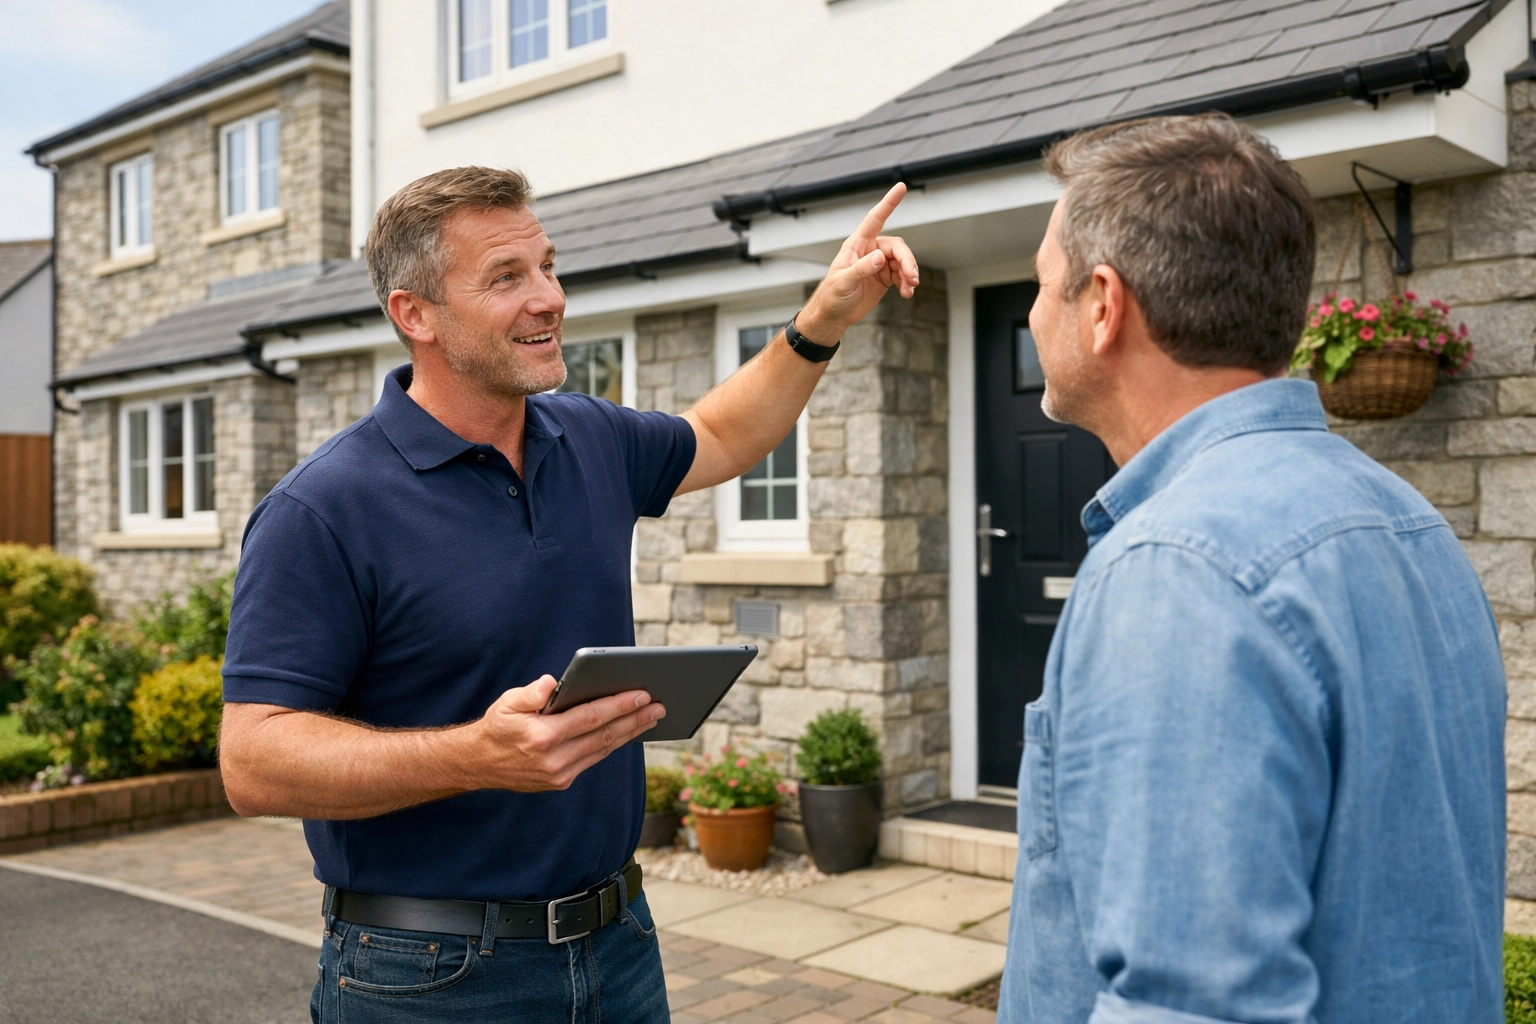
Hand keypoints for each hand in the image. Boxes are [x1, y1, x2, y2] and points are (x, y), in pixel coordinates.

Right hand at [467, 675, 664, 791]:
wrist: (478, 764)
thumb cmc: (497, 726)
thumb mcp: (507, 703)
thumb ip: (532, 692)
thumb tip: (554, 683)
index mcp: (542, 736)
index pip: (591, 718)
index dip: (619, 706)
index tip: (642, 695)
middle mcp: (554, 759)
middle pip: (605, 736)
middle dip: (635, 720)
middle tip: (660, 706)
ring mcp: (559, 774)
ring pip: (603, 750)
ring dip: (630, 733)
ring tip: (651, 718)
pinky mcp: (561, 782)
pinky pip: (593, 759)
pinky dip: (613, 744)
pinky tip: (627, 732)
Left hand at [797, 183, 919, 342]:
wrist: (832, 316)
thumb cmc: (831, 297)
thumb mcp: (843, 283)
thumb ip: (861, 270)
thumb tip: (880, 258)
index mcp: (856, 245)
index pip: (874, 219)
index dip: (888, 203)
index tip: (901, 187)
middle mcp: (869, 251)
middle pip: (896, 247)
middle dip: (907, 261)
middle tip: (912, 278)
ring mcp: (878, 264)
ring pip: (902, 261)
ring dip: (910, 273)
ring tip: (910, 288)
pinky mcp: (884, 277)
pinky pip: (902, 275)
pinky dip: (907, 283)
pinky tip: (906, 293)